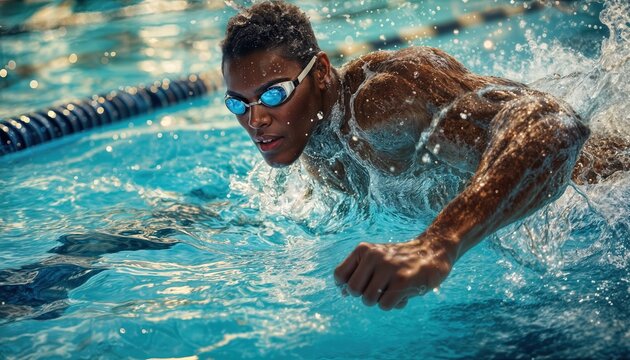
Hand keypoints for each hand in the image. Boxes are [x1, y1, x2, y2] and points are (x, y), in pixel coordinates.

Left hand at [334, 233, 455, 309]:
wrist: (433, 251)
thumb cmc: (400, 260)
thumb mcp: (376, 258)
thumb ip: (358, 272)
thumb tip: (342, 292)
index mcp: (363, 250)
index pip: (339, 275)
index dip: (346, 286)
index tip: (361, 286)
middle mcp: (374, 256)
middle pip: (353, 290)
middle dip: (364, 295)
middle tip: (379, 288)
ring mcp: (388, 268)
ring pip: (368, 300)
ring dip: (380, 300)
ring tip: (393, 289)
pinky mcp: (403, 280)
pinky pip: (385, 305)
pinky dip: (394, 304)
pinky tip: (404, 293)